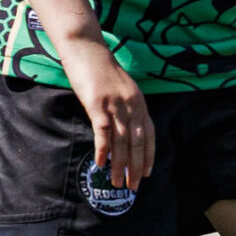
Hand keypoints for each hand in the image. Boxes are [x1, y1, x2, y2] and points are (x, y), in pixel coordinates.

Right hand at [56, 36, 152, 190]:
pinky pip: (103, 132)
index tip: (147, 173)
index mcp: (139, 101)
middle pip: (137, 143)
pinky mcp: (97, 104)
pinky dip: (102, 150)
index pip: (149, 134)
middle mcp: (131, 104)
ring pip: (121, 142)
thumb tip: (124, 129)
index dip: (149, 155)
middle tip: (133, 186)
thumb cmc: (100, 69)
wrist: (86, 48)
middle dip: (136, 167)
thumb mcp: (120, 88)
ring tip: (117, 182)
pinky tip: (101, 164)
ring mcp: (115, 104)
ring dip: (120, 165)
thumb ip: (126, 106)